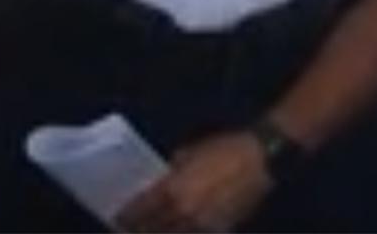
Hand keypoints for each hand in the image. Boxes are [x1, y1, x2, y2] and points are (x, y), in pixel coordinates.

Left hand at [115, 132, 272, 233]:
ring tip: (151, 233)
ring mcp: (203, 224)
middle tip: (129, 232)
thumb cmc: (222, 150)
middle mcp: (184, 211)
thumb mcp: (188, 154)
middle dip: (139, 232)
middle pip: (154, 230)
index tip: (117, 220)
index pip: (141, 210)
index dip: (127, 217)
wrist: (259, 160)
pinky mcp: (220, 229)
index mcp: (173, 189)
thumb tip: (159, 181)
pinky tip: (178, 232)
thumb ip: (171, 171)